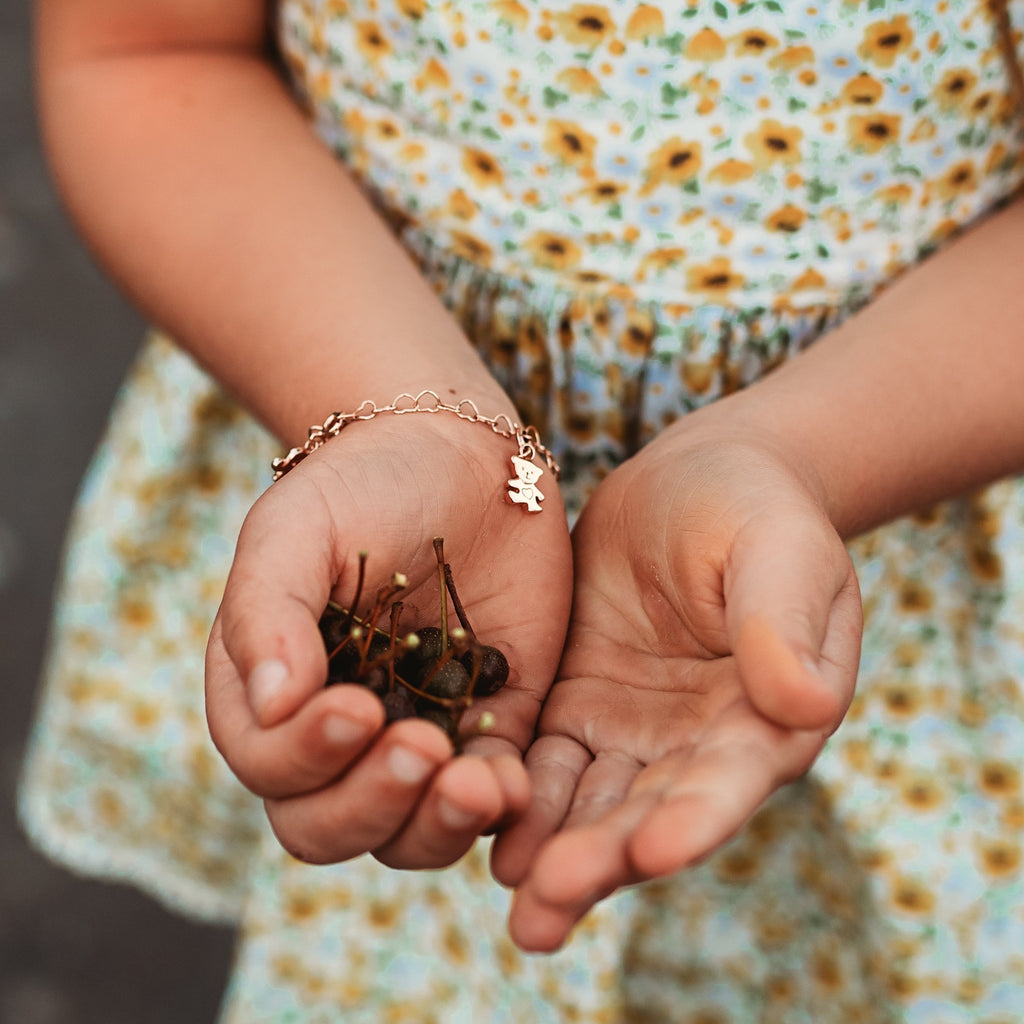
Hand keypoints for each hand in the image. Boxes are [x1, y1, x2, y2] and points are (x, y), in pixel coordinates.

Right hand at [205, 409, 571, 869]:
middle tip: (421, 750)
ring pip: (408, 833)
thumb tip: (270, 705)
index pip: (269, 764)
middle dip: (372, 804)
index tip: (357, 707)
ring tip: (478, 785)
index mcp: (271, 693)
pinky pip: (488, 795)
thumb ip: (267, 610)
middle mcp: (335, 736)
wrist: (460, 459)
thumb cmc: (362, 486)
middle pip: (329, 825)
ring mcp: (415, 739)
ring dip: (436, 824)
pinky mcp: (489, 732)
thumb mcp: (296, 529)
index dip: (306, 756)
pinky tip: (516, 783)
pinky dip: (500, 806)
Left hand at [491, 424, 861, 950]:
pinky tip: (475, 820)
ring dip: (551, 851)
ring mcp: (634, 730)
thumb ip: (783, 621)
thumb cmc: (756, 507)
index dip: (695, 818)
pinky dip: (516, 793)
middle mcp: (699, 744)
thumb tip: (803, 704)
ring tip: (514, 900)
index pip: (730, 778)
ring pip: (591, 803)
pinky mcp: (578, 706)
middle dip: (601, 860)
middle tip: (547, 908)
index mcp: (767, 717)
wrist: (694, 480)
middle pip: (649, 813)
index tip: (653, 851)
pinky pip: (544, 758)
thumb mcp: (780, 549)